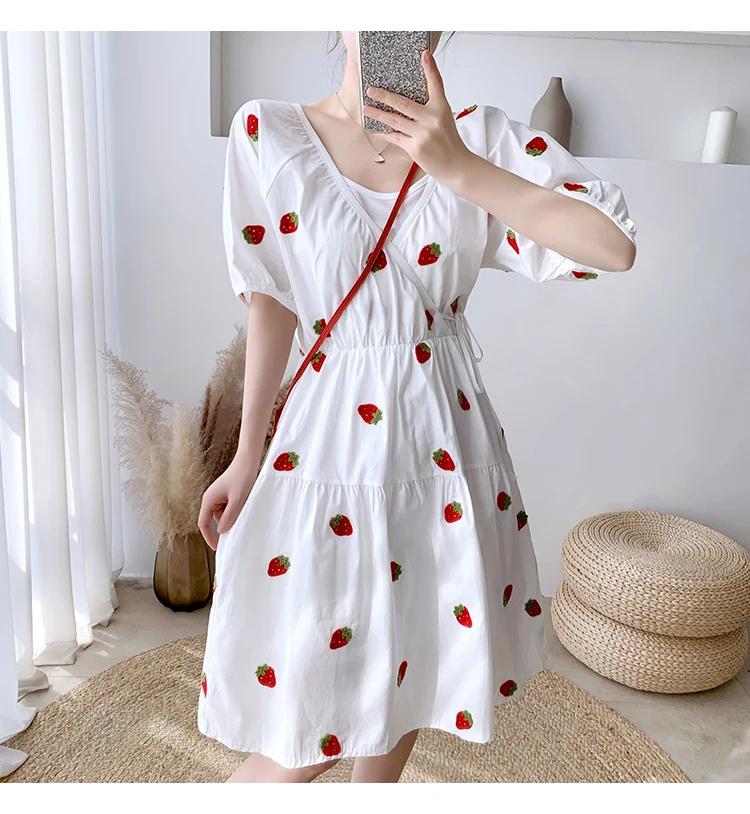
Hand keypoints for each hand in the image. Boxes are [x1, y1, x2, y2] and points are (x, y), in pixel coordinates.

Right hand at [198, 455, 258, 549]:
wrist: (248, 460)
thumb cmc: (243, 478)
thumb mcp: (237, 500)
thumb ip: (229, 517)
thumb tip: (221, 532)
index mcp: (209, 500)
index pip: (203, 524)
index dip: (209, 538)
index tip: (217, 548)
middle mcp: (210, 498)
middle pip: (216, 519)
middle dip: (228, 522)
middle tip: (242, 519)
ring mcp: (218, 496)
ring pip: (224, 514)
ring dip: (234, 514)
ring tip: (245, 503)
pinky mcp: (226, 493)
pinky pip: (229, 507)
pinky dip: (237, 508)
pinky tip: (245, 500)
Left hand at [362, 49, 472, 185]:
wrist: (456, 165)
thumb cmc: (449, 142)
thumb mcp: (444, 119)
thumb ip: (430, 109)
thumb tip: (407, 102)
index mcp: (441, 108)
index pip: (436, 83)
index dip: (430, 68)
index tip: (424, 54)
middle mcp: (432, 118)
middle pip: (404, 103)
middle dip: (385, 96)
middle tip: (371, 90)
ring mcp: (423, 133)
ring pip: (395, 120)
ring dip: (378, 114)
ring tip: (367, 109)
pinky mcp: (415, 148)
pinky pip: (396, 137)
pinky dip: (387, 133)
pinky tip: (378, 130)